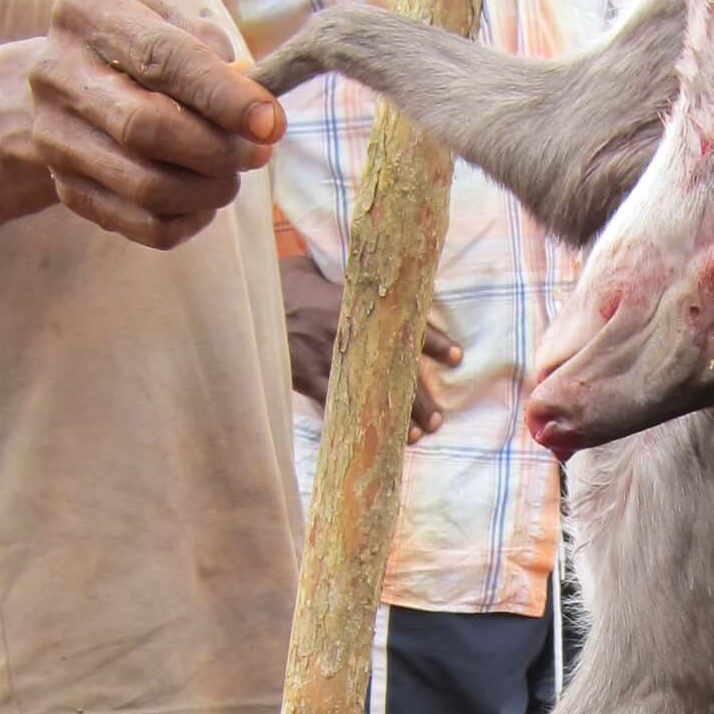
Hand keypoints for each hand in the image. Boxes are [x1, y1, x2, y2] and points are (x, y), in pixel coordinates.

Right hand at [30, 0, 282, 249]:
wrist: (63, 85)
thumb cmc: (132, 47)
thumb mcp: (164, 19)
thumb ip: (206, 44)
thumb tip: (249, 99)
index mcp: (85, 13)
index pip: (160, 58)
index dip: (223, 96)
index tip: (270, 123)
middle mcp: (56, 74)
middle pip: (146, 128)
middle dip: (217, 149)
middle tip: (256, 153)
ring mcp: (53, 138)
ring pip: (146, 186)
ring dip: (208, 189)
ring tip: (231, 174)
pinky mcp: (67, 190)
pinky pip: (143, 224)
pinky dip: (189, 220)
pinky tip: (203, 199)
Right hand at [279, 255, 460, 435]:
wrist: (255, 298)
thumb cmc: (293, 284)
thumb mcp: (327, 274)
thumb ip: (358, 285)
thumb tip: (393, 279)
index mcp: (360, 306)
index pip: (406, 325)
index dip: (434, 341)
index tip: (458, 356)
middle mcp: (350, 332)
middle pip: (394, 370)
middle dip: (418, 398)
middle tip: (437, 418)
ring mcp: (329, 356)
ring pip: (370, 393)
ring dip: (393, 417)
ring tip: (414, 436)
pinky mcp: (308, 375)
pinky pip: (336, 404)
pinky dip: (354, 422)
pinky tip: (371, 439)